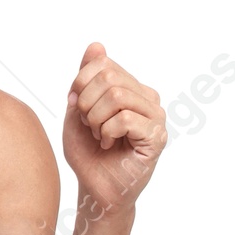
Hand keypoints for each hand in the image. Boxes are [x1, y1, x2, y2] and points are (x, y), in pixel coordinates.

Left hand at [64, 42, 166, 207]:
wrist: (96, 189)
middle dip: (87, 103)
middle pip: (110, 76)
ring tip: (100, 136)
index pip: (103, 63)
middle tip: (89, 126)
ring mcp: (155, 115)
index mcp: (130, 87)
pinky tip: (110, 144)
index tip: (77, 108)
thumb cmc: (88, 153)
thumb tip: (96, 45)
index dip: (81, 84)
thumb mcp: (77, 111)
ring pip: (117, 96)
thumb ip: (85, 79)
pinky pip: (125, 118)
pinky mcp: (157, 136)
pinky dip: (108, 131)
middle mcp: (147, 97)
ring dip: (96, 120)